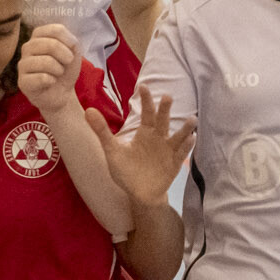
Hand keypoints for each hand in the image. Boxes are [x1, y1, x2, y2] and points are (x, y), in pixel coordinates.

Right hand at [17, 23, 83, 118]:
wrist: (62, 93)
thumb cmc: (65, 69)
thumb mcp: (74, 52)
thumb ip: (72, 42)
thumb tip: (67, 42)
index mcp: (38, 36)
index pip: (56, 30)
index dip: (69, 42)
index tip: (71, 52)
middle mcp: (27, 47)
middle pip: (51, 44)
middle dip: (66, 57)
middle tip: (65, 65)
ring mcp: (22, 64)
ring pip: (46, 61)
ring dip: (59, 70)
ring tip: (57, 74)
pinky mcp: (22, 81)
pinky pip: (42, 78)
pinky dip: (52, 81)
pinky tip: (49, 83)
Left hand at [89, 86, 197, 205]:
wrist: (138, 194)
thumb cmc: (126, 170)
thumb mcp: (112, 150)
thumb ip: (102, 131)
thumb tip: (88, 110)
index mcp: (144, 132)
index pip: (146, 113)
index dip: (145, 100)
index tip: (143, 86)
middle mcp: (158, 138)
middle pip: (162, 121)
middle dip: (165, 110)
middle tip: (167, 96)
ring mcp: (168, 150)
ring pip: (177, 136)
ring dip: (185, 128)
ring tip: (192, 119)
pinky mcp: (174, 164)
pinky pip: (181, 153)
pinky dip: (187, 147)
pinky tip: (191, 139)